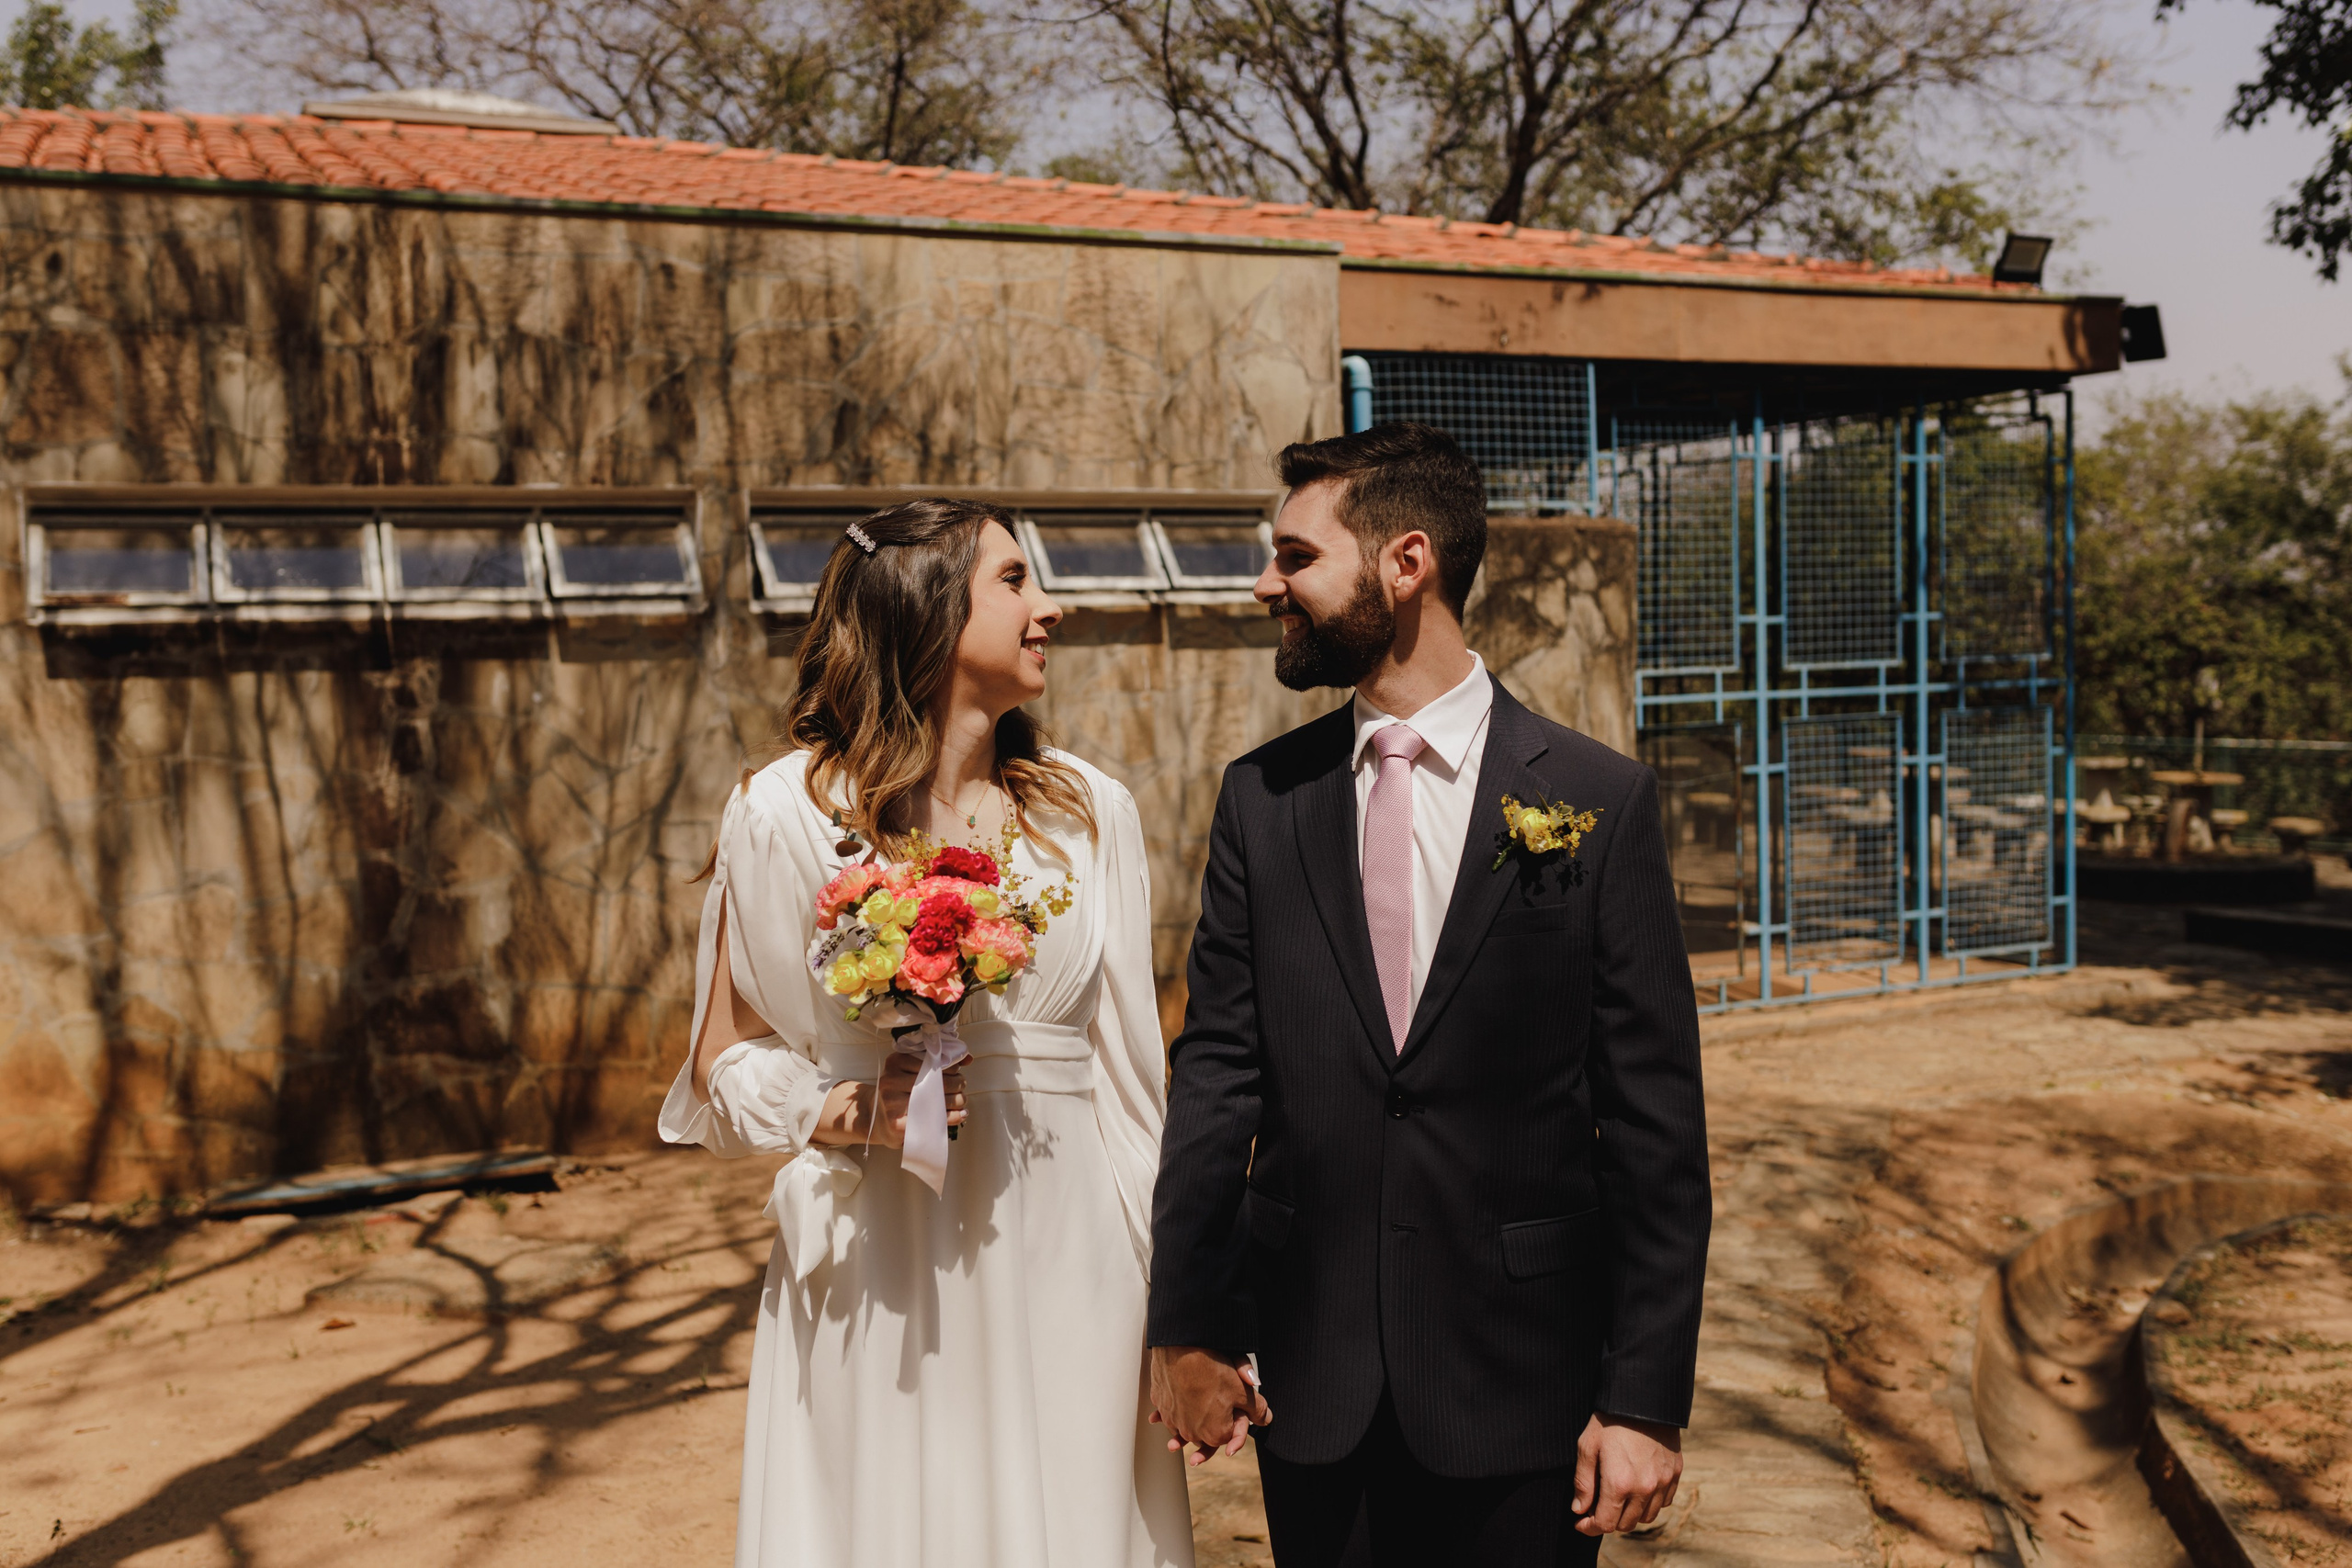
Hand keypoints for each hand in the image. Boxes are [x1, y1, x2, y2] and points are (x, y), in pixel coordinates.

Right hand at [810, 1056, 966, 1147]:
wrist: (877, 1118)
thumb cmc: (900, 1092)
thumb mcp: (911, 1071)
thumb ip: (937, 1062)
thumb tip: (967, 1058)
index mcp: (895, 1062)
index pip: (931, 1061)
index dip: (951, 1067)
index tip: (958, 1072)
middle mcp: (890, 1080)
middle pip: (935, 1081)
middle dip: (957, 1084)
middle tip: (963, 1088)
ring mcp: (891, 1102)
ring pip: (936, 1100)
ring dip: (957, 1101)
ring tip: (962, 1102)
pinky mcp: (897, 1123)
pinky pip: (931, 1119)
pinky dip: (952, 1117)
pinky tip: (960, 1115)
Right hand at [1148, 1346, 1270, 1464]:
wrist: (1179, 1346)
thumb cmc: (1212, 1368)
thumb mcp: (1242, 1389)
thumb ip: (1257, 1409)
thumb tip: (1266, 1419)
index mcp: (1215, 1434)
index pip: (1230, 1435)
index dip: (1238, 1422)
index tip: (1240, 1410)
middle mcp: (1192, 1433)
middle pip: (1207, 1431)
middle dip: (1215, 1421)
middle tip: (1219, 1404)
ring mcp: (1173, 1419)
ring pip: (1186, 1422)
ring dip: (1193, 1416)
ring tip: (1201, 1399)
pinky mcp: (1160, 1404)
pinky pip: (1169, 1409)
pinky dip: (1176, 1405)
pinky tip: (1182, 1394)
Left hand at [1573, 1413, 1681, 1534]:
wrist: (1643, 1397)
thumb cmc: (1609, 1420)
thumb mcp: (1587, 1446)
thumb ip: (1583, 1482)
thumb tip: (1580, 1510)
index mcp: (1619, 1484)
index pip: (1605, 1524)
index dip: (1590, 1527)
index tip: (1580, 1522)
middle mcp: (1644, 1488)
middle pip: (1625, 1525)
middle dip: (1608, 1521)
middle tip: (1596, 1508)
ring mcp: (1663, 1482)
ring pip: (1646, 1517)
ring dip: (1630, 1515)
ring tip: (1617, 1500)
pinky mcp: (1676, 1474)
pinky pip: (1664, 1502)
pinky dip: (1650, 1503)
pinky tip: (1638, 1489)